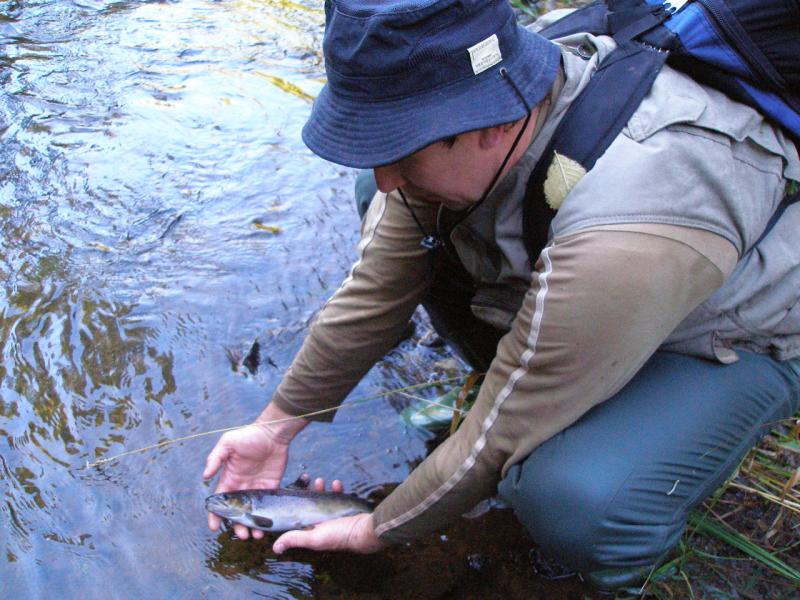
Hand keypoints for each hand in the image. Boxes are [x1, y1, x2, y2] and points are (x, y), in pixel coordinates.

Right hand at [203, 403, 307, 539]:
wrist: (273, 433)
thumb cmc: (248, 436)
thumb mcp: (227, 443)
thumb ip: (215, 459)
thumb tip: (205, 476)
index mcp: (229, 478)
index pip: (220, 501)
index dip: (215, 515)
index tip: (214, 527)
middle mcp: (242, 486)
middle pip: (237, 512)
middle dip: (237, 525)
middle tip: (241, 535)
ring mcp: (257, 488)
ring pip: (253, 512)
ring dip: (252, 525)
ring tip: (255, 535)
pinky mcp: (271, 487)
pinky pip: (268, 505)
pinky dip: (267, 517)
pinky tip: (268, 526)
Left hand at [272, 483, 384, 554]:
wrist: (366, 529)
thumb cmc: (339, 535)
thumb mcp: (314, 537)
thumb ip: (295, 539)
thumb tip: (275, 548)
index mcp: (312, 530)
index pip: (299, 518)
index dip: (294, 506)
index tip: (293, 491)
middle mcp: (321, 523)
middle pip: (311, 505)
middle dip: (310, 492)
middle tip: (311, 481)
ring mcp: (333, 515)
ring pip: (324, 499)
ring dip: (322, 489)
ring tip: (321, 480)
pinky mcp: (345, 509)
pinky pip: (338, 497)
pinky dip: (337, 489)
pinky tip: (337, 484)